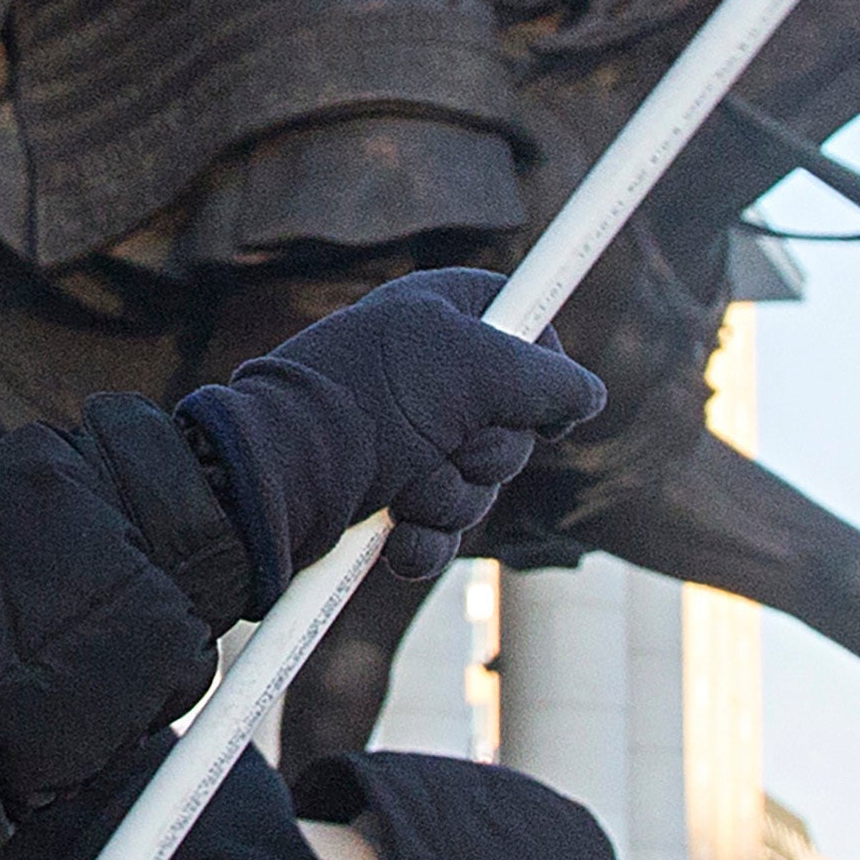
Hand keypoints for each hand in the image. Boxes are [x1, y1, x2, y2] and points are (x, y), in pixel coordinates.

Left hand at [181, 269, 606, 586]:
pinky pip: (443, 532)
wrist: (272, 483)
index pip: (522, 321)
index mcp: (439, 318)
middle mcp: (427, 377)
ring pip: (483, 485)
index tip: (549, 395)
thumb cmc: (364, 406)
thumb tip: (587, 395)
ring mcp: (407, 441)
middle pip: (516, 421)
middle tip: (447, 443)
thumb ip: (545, 378)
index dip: (543, 362)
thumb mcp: (471, 368)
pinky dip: (424, 541)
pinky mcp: (389, 501)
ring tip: (402, 488)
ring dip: (450, 498)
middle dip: (489, 452)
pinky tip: (395, 535)